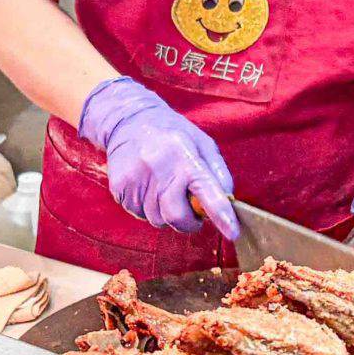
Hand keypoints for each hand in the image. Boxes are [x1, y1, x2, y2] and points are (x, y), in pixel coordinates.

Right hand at [78, 76, 238, 239]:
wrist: (129, 121)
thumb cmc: (173, 134)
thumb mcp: (202, 143)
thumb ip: (218, 172)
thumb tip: (228, 201)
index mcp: (184, 156)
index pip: (206, 190)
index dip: (220, 214)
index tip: (233, 233)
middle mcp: (158, 168)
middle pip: (177, 217)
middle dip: (189, 222)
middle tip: (191, 208)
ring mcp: (136, 180)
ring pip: (158, 219)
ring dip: (167, 212)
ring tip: (165, 187)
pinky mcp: (120, 189)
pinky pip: (140, 214)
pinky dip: (149, 207)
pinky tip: (149, 186)